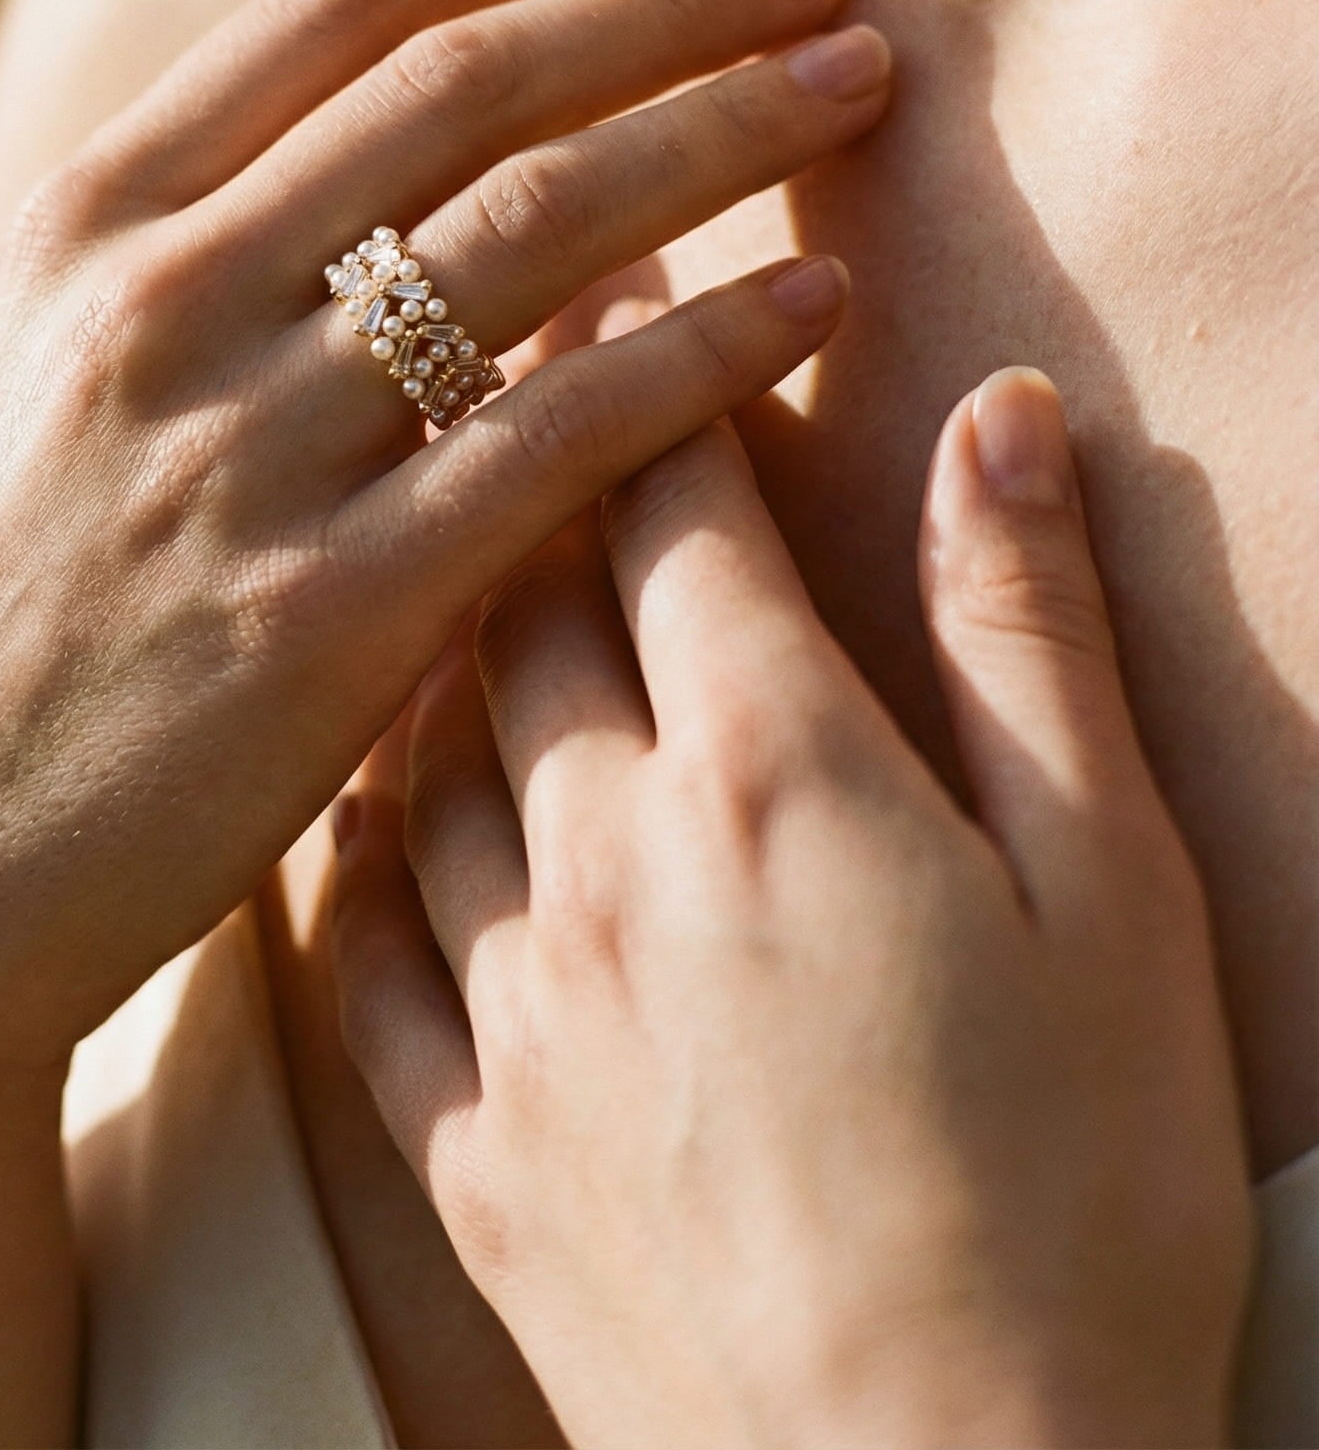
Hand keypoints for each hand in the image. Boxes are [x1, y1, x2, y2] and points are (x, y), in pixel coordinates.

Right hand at [0, 0, 890, 1444]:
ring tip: (860, 78)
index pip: (343, 0)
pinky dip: (706, 352)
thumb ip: (189, 253)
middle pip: (469, 84)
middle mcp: (158, 301)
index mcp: (88, 222)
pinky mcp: (322, 616)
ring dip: (725, 129)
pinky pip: (563, 437)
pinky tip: (813, 302)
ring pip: (537, 228)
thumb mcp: (37, 386)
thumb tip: (382, 137)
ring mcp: (238, 453)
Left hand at [332, 369, 1252, 1449]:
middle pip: (514, 591)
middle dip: (507, 448)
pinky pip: (355, 937)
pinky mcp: (465, 1137)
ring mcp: (511, 997)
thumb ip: (1028, 637)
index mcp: (770, 770)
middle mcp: (601, 852)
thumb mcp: (1119, 894)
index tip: (623, 269)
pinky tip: (352, 793)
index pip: (666, 503)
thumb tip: (996, 423)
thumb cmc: (1080, 1200)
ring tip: (412, 552)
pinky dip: (350, 830)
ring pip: (412, 742)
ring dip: (416, 623)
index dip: (640, 361)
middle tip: (487, 359)